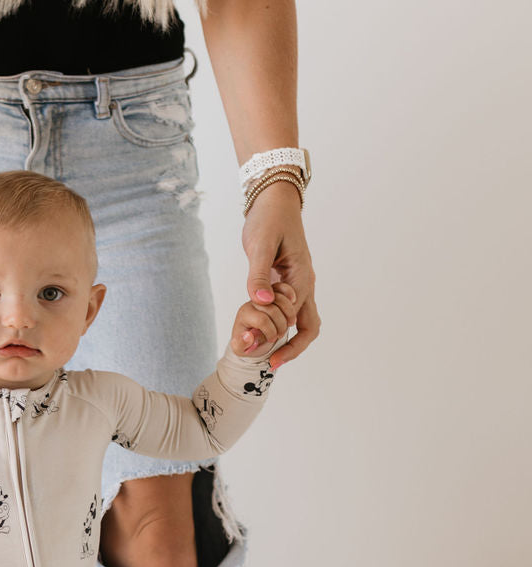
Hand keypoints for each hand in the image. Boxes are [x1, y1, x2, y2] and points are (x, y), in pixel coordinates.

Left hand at [242, 181, 319, 370]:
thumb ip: (258, 275)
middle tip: (270, 364)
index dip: (278, 337)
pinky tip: (260, 333)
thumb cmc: (268, 219)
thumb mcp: (259, 245)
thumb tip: (259, 302)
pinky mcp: (288, 284)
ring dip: (285, 339)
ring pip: (301, 322)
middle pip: (308, 327)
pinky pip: (289, 311)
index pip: (294, 318)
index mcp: (301, 278)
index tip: (258, 350)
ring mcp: (299, 286)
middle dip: (291, 348)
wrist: (274, 202)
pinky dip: (278, 325)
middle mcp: (305, 285)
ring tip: (264, 354)